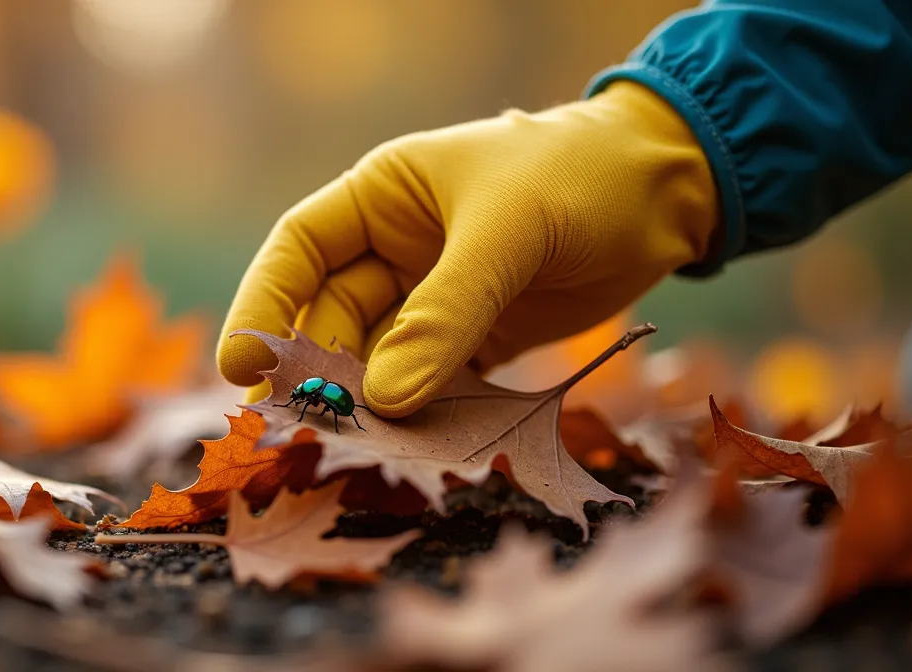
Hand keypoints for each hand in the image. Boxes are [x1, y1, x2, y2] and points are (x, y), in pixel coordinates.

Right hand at [218, 82, 718, 416]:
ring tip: (364, 448)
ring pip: (381, 360)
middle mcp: (394, 249)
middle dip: (322, 373)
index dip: (264, 304)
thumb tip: (384, 398)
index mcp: (381, 197)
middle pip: (333, 318)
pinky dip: (424, 415)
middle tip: (311, 429)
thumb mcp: (507, 231)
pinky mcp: (476, 339)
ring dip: (373, 404)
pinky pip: (433, 383)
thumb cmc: (579, 180)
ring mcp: (433, 298)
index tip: (243, 366)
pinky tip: (419, 446)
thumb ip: (445, 313)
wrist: (667, 194)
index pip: (299, 251)